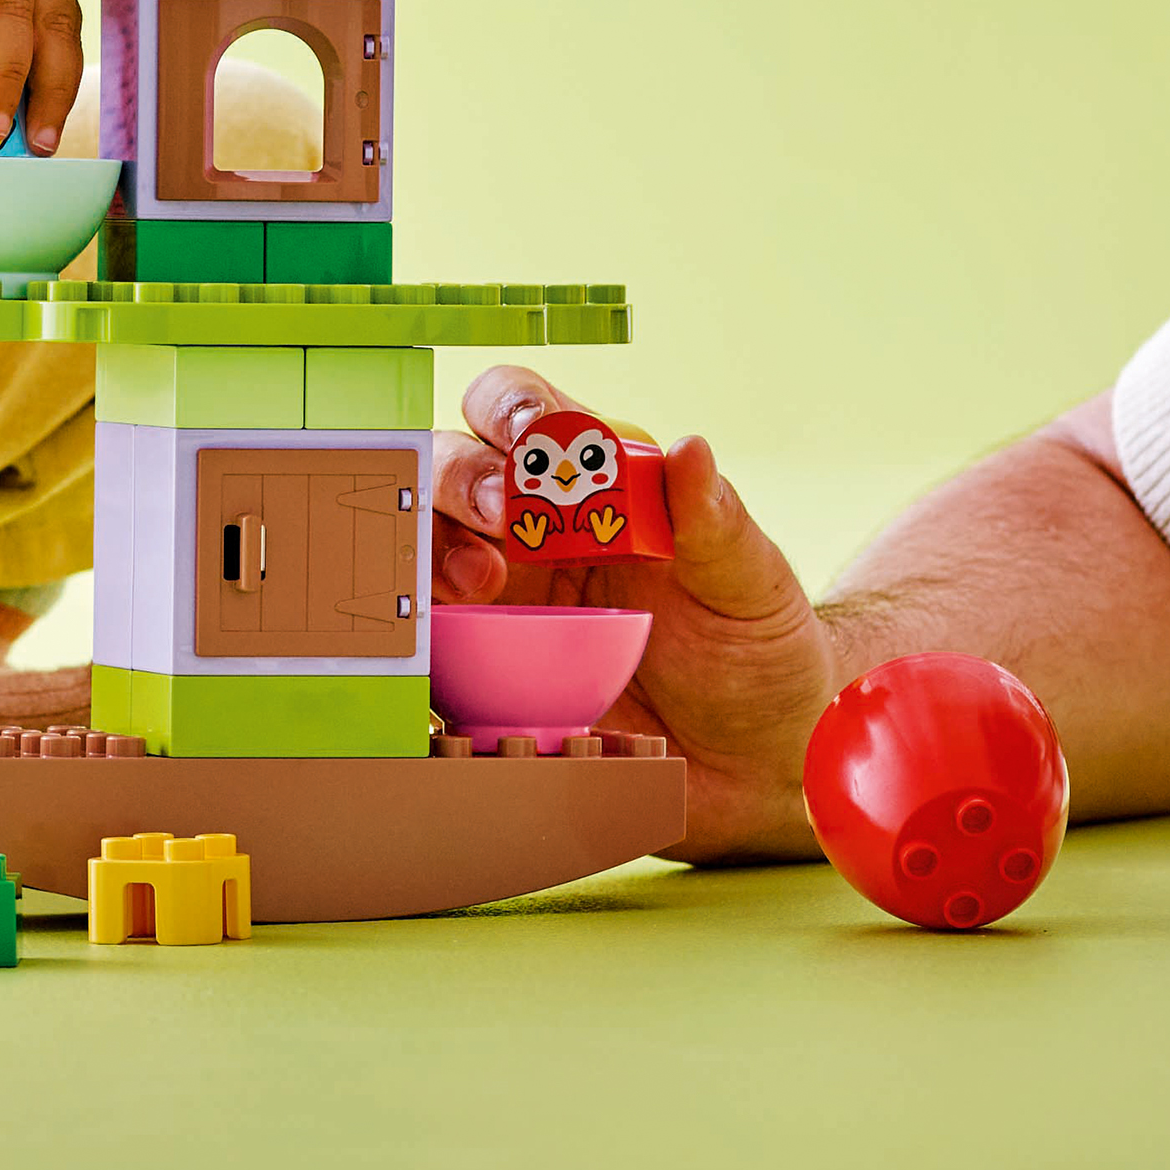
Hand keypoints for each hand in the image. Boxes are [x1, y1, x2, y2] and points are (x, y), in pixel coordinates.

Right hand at [431, 363, 831, 861]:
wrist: (754, 763)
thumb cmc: (755, 649)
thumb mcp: (750, 584)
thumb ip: (716, 521)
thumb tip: (691, 448)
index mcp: (590, 484)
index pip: (526, 413)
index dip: (510, 406)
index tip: (528, 432)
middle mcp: (529, 531)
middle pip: (452, 467)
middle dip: (459, 478)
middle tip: (500, 520)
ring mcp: (500, 604)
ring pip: (421, 545)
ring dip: (429, 549)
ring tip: (478, 587)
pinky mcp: (485, 677)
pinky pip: (426, 647)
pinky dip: (414, 637)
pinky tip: (439, 646)